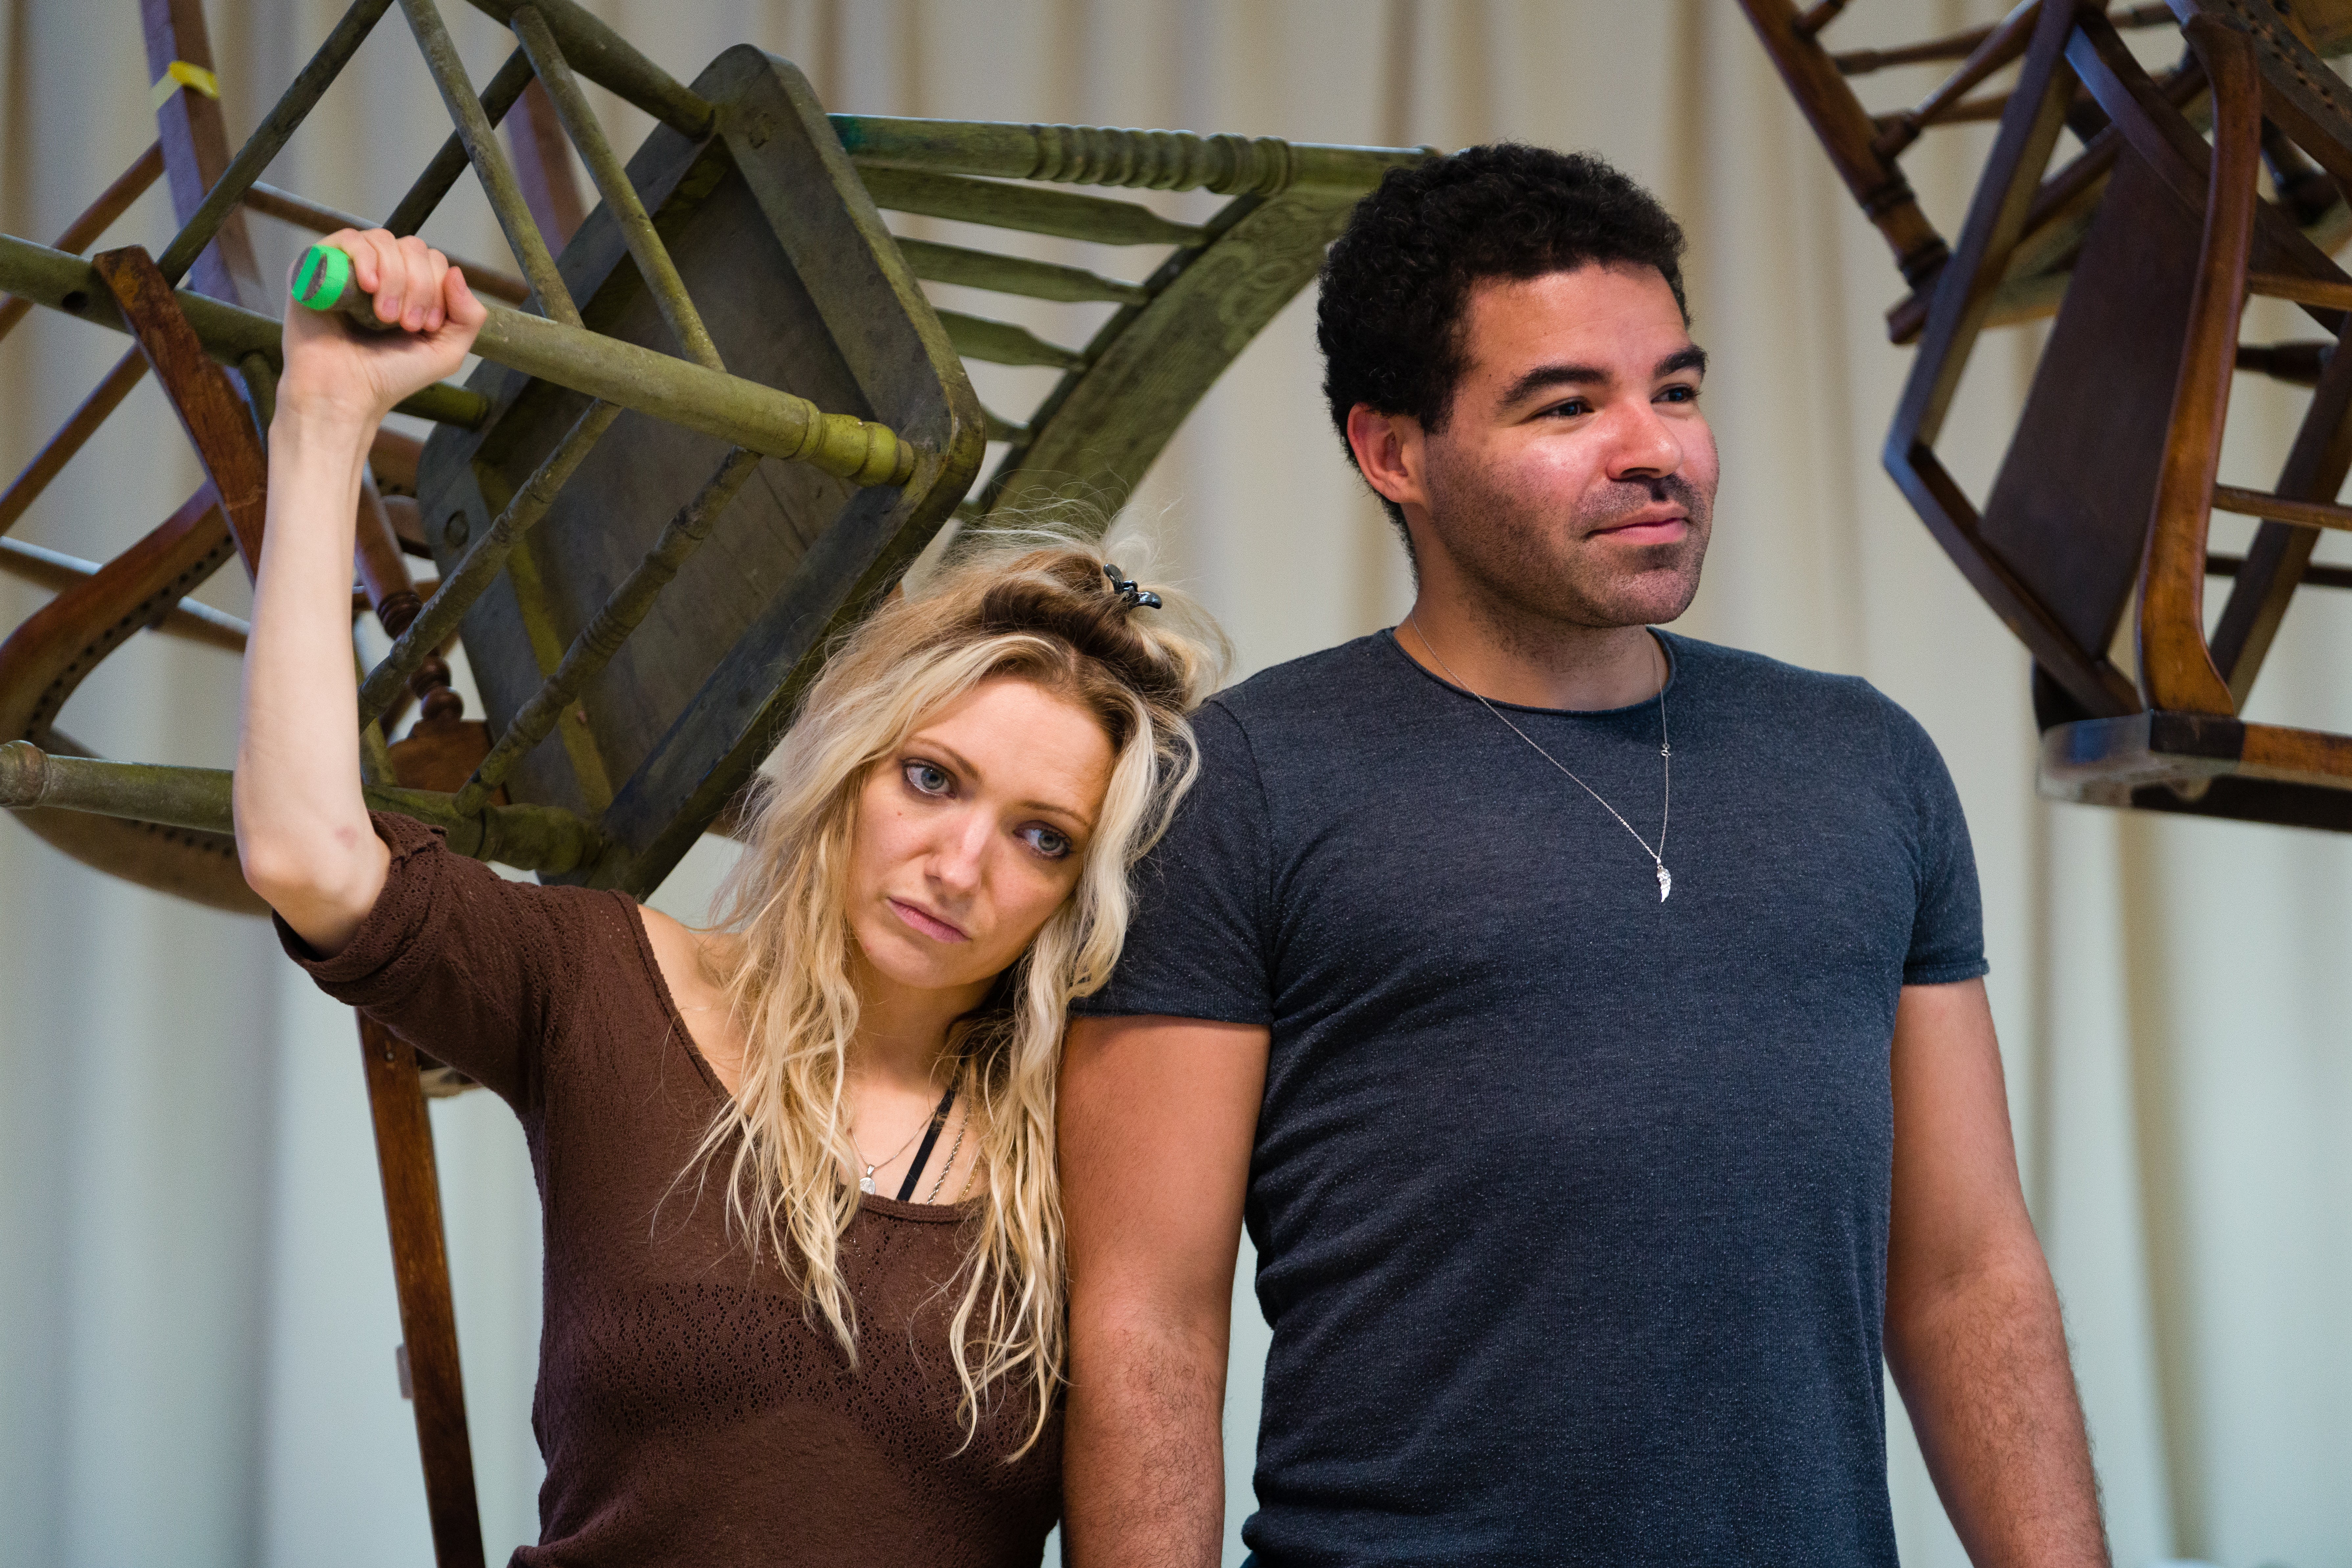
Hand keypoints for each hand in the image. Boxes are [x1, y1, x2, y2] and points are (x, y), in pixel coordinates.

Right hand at [277, 228, 486, 429]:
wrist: (344, 393)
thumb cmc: (390, 377)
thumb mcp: (446, 352)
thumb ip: (468, 316)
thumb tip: (457, 272)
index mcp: (408, 289)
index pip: (433, 261)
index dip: (437, 287)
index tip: (424, 326)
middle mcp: (380, 274)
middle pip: (412, 247)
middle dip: (418, 285)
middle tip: (404, 323)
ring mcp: (348, 268)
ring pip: (383, 240)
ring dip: (394, 277)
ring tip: (383, 315)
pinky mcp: (317, 267)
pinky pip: (347, 238)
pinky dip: (365, 258)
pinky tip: (368, 285)